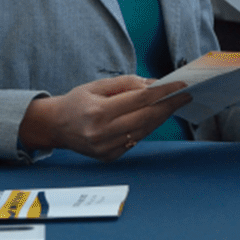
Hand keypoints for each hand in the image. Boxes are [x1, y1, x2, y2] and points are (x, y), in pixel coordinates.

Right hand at [19, 75, 191, 160]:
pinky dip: (148, 128)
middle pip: (146, 117)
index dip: (163, 92)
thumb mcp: (97, 85)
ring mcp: (106, 148)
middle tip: (185, 95)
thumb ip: (126, 83)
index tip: (180, 85)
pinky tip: (156, 117)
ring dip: (161, 117)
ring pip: (144, 131)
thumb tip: (153, 85)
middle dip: (168, 105)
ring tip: (174, 104)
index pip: (140, 99)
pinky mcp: (109, 156)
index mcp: (98, 112)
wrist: (55, 126)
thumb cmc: (76, 102)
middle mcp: (103, 133)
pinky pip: (136, 141)